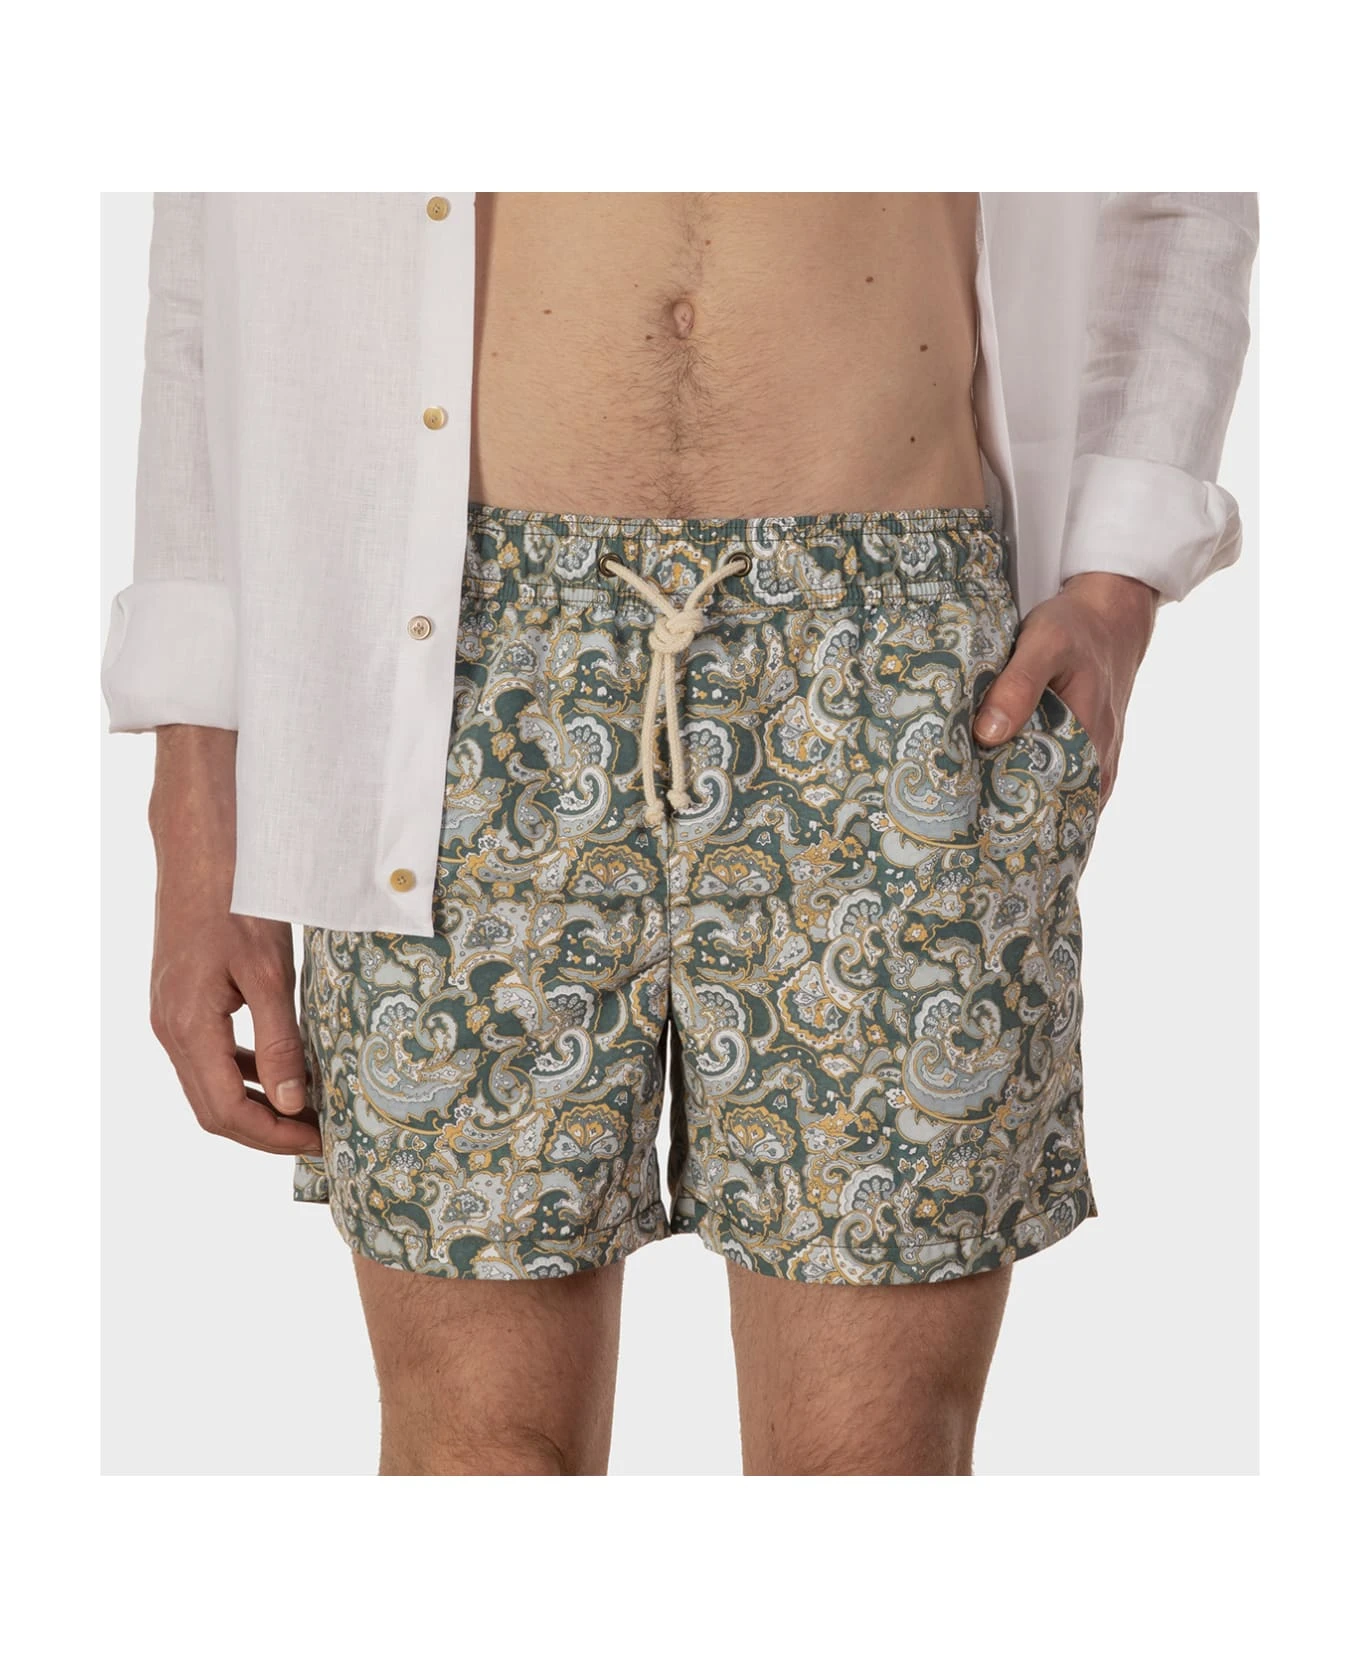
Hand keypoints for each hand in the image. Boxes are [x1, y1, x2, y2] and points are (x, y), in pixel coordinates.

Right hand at [147, 726, 319, 1155]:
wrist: (203, 847)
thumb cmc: (239, 899)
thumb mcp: (269, 971)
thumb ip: (279, 1043)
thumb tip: (295, 1105)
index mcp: (188, 1028)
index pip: (227, 1113)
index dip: (274, 1137)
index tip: (322, 1142)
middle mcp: (170, 1029)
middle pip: (214, 1109)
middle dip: (268, 1130)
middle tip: (322, 1135)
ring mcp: (171, 1014)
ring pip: (210, 1085)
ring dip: (257, 1105)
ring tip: (309, 1110)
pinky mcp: (181, 999)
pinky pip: (209, 1056)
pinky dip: (245, 1074)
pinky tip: (281, 1069)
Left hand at [971, 571, 1158, 808]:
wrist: (1109, 618)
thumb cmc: (1076, 630)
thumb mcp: (1044, 644)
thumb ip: (1019, 687)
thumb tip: (988, 735)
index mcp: (1089, 742)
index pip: (1046, 801)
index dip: (1007, 817)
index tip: (964, 824)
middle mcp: (1097, 763)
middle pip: (1048, 808)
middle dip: (1007, 820)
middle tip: (957, 826)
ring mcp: (1095, 764)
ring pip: (1054, 802)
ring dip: (1017, 809)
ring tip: (970, 819)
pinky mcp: (1087, 757)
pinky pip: (1059, 789)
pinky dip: (1031, 794)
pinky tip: (997, 797)